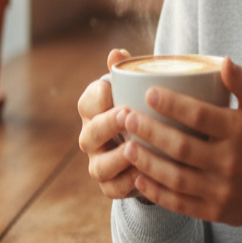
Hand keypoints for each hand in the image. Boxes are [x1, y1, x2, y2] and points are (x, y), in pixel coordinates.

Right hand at [77, 48, 149, 200]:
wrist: (154, 147)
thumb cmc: (145, 110)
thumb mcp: (139, 92)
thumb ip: (129, 73)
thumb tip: (117, 53)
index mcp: (95, 112)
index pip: (88, 102)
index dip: (98, 96)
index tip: (110, 88)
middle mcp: (92, 139)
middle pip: (90, 134)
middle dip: (107, 124)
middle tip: (127, 115)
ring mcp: (100, 164)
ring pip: (99, 166)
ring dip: (116, 157)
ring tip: (135, 148)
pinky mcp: (111, 187)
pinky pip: (114, 189)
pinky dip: (128, 183)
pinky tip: (145, 174)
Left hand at [119, 58, 241, 226]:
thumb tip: (224, 61)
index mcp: (239, 132)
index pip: (201, 116)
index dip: (172, 104)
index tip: (149, 93)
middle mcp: (229, 162)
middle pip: (181, 147)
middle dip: (150, 132)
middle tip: (127, 118)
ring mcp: (220, 189)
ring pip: (176, 177)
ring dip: (147, 163)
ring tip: (127, 147)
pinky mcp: (213, 211)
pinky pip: (179, 203)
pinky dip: (156, 193)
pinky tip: (139, 179)